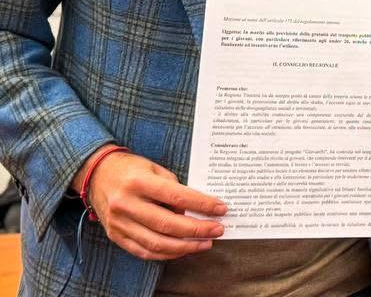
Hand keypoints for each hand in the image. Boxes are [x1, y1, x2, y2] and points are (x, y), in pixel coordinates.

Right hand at [76, 148, 225, 260]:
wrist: (97, 175)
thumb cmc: (132, 169)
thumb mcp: (155, 169)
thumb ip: (174, 188)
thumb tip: (196, 209)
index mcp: (138, 183)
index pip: (177, 197)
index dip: (201, 204)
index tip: (221, 209)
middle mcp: (126, 204)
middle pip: (167, 224)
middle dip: (197, 230)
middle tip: (217, 230)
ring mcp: (118, 223)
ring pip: (156, 243)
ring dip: (184, 247)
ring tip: (205, 243)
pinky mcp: (115, 236)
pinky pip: (143, 251)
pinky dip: (165, 254)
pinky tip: (182, 249)